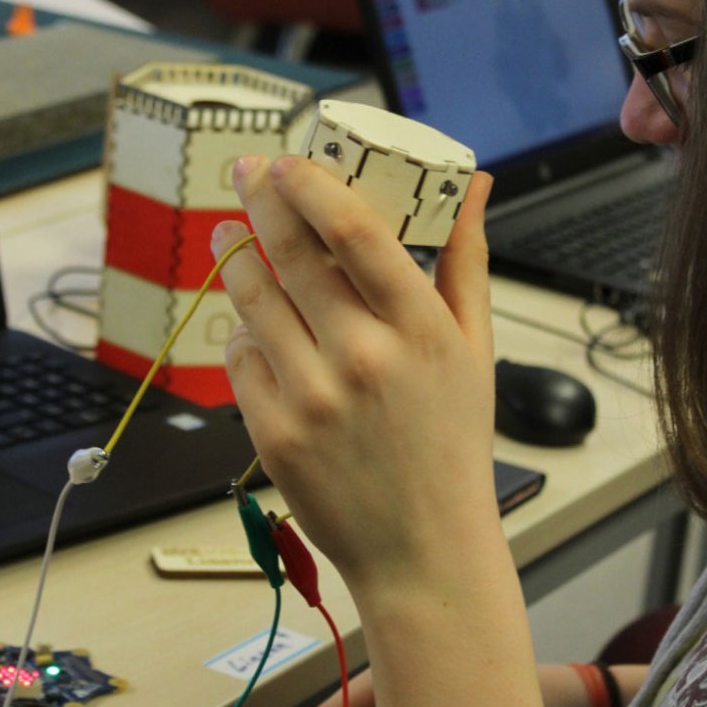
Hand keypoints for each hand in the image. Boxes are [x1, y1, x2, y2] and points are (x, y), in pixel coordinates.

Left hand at [213, 154, 498, 591]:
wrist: (422, 548)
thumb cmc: (452, 444)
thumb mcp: (475, 350)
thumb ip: (466, 260)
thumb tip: (474, 184)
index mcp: (420, 330)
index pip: (355, 231)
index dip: (311, 184)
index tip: (288, 159)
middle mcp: (363, 357)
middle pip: (292, 253)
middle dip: (260, 200)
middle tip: (245, 172)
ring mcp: (312, 398)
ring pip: (254, 300)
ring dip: (236, 256)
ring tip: (230, 233)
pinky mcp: (273, 434)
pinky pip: (240, 359)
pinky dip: (243, 335)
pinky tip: (255, 327)